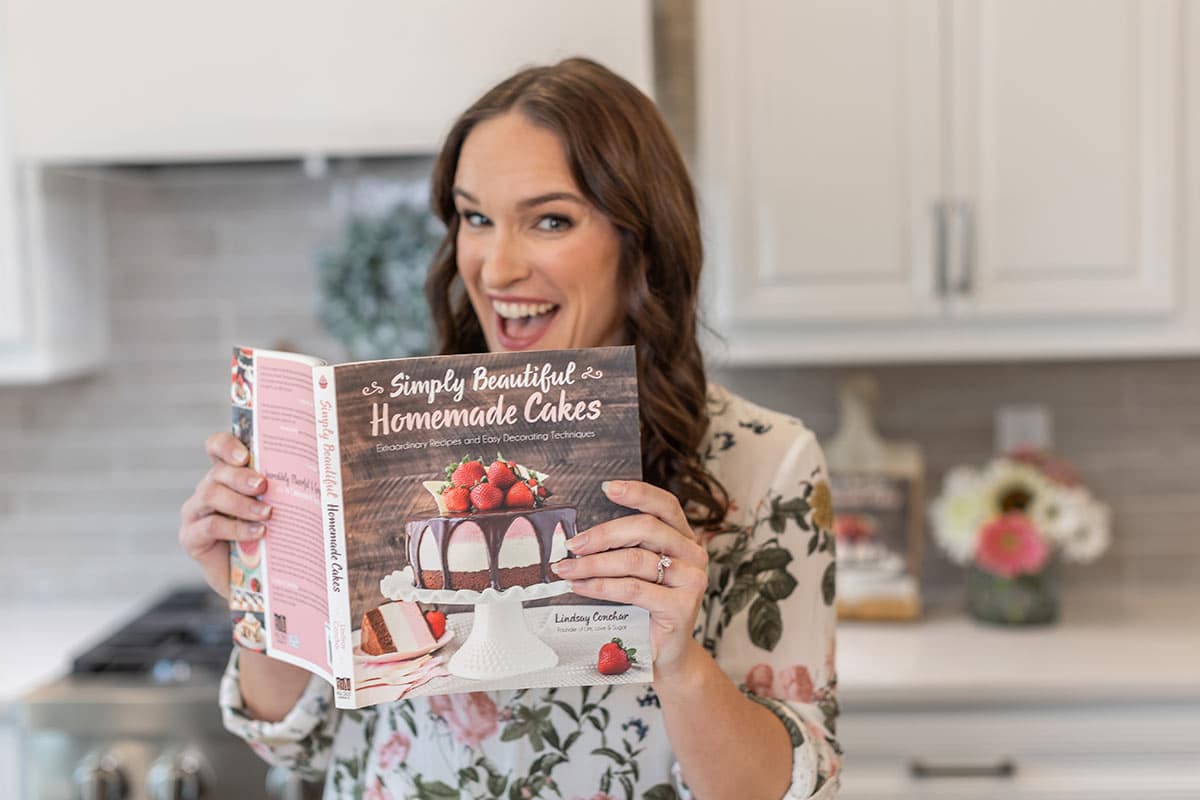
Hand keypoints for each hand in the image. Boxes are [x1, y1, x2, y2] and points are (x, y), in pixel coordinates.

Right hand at [178, 432, 271, 598]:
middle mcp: (207, 490)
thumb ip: (285, 492)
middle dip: (242, 476)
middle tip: (264, 486)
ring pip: (210, 495)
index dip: (226, 445)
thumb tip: (318, 477)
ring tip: (266, 514)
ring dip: (241, 503)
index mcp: (227, 476)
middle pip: (217, 472)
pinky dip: (236, 529)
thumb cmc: (269, 537)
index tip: (245, 455)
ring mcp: (195, 513)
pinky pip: (209, 527)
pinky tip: (257, 533)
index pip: (216, 448)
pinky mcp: (191, 538)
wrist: (255, 580)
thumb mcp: (278, 510)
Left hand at [552, 480, 708, 675]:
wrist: (664, 656)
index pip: (665, 505)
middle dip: (603, 534)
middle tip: (572, 544)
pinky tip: (581, 587)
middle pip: (646, 529)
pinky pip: (634, 588)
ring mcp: (691, 581)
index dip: (637, 492)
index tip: (606, 487)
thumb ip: (623, 549)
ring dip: (594, 563)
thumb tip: (580, 534)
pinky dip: (602, 586)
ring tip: (567, 569)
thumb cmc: (644, 610)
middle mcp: (694, 554)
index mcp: (683, 538)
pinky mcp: (682, 607)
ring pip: (636, 560)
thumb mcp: (637, 572)